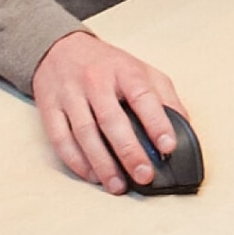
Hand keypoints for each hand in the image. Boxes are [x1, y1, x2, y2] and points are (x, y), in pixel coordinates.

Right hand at [31, 29, 184, 192]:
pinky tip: (92, 175)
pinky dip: (76, 161)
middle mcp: (95, 80)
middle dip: (129, 151)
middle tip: (144, 176)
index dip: (157, 122)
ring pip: (84, 133)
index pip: (142, 96)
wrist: (61, 49)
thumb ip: (165, 96)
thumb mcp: (142, 70)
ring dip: (102, 163)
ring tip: (118, 185)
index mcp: (123, 70)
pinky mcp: (49, 107)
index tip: (168, 147)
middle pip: (111, 120)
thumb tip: (184, 128)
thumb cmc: (108, 66)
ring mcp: (69, 94)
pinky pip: (60, 139)